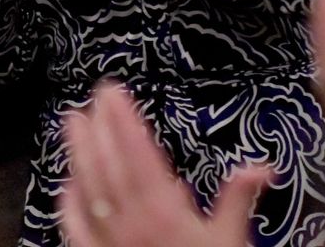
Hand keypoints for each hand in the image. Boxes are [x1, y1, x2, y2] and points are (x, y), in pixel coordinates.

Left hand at [61, 83, 267, 246]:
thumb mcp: (233, 241)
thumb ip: (239, 199)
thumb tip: (260, 166)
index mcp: (164, 213)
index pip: (138, 154)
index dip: (124, 120)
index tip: (114, 93)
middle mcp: (132, 224)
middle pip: (108, 166)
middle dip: (98, 128)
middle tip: (90, 98)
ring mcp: (110, 244)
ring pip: (88, 190)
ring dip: (78, 154)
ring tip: (72, 123)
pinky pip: (76, 229)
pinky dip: (69, 204)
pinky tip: (65, 185)